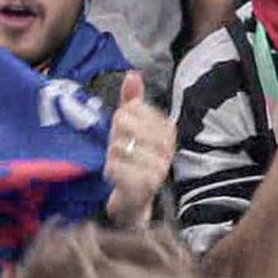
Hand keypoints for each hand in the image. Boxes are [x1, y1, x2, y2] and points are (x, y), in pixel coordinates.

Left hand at [105, 72, 175, 226]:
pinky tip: (115, 179)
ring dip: (110, 158)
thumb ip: (132, 101)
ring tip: (118, 167)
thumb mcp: (131, 129)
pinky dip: (109, 172)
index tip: (125, 136)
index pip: (131, 107)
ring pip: (117, 146)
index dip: (120, 121)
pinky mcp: (146, 185)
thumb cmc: (131, 161)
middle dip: (114, 138)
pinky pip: (114, 167)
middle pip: (123, 123)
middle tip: (119, 153)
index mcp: (167, 128)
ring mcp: (159, 166)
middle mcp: (168, 146)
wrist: (133, 203)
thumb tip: (132, 74)